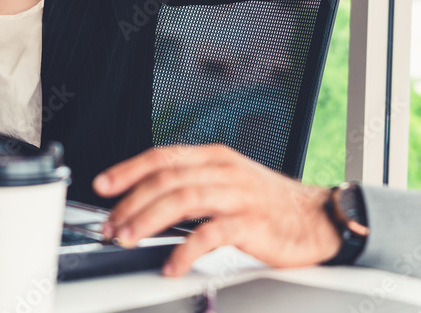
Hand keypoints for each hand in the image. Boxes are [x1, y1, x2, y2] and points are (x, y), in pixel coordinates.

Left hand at [93, 145, 341, 275]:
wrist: (317, 219)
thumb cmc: (270, 205)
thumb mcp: (230, 183)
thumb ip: (194, 185)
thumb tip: (149, 200)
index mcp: (216, 157)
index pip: (164, 156)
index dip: (129, 169)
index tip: (102, 184)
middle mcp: (225, 170)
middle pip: (167, 178)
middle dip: (131, 202)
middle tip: (111, 226)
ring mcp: (239, 194)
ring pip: (183, 199)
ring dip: (149, 221)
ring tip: (129, 239)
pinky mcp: (252, 223)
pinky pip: (211, 234)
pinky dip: (185, 251)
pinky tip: (171, 265)